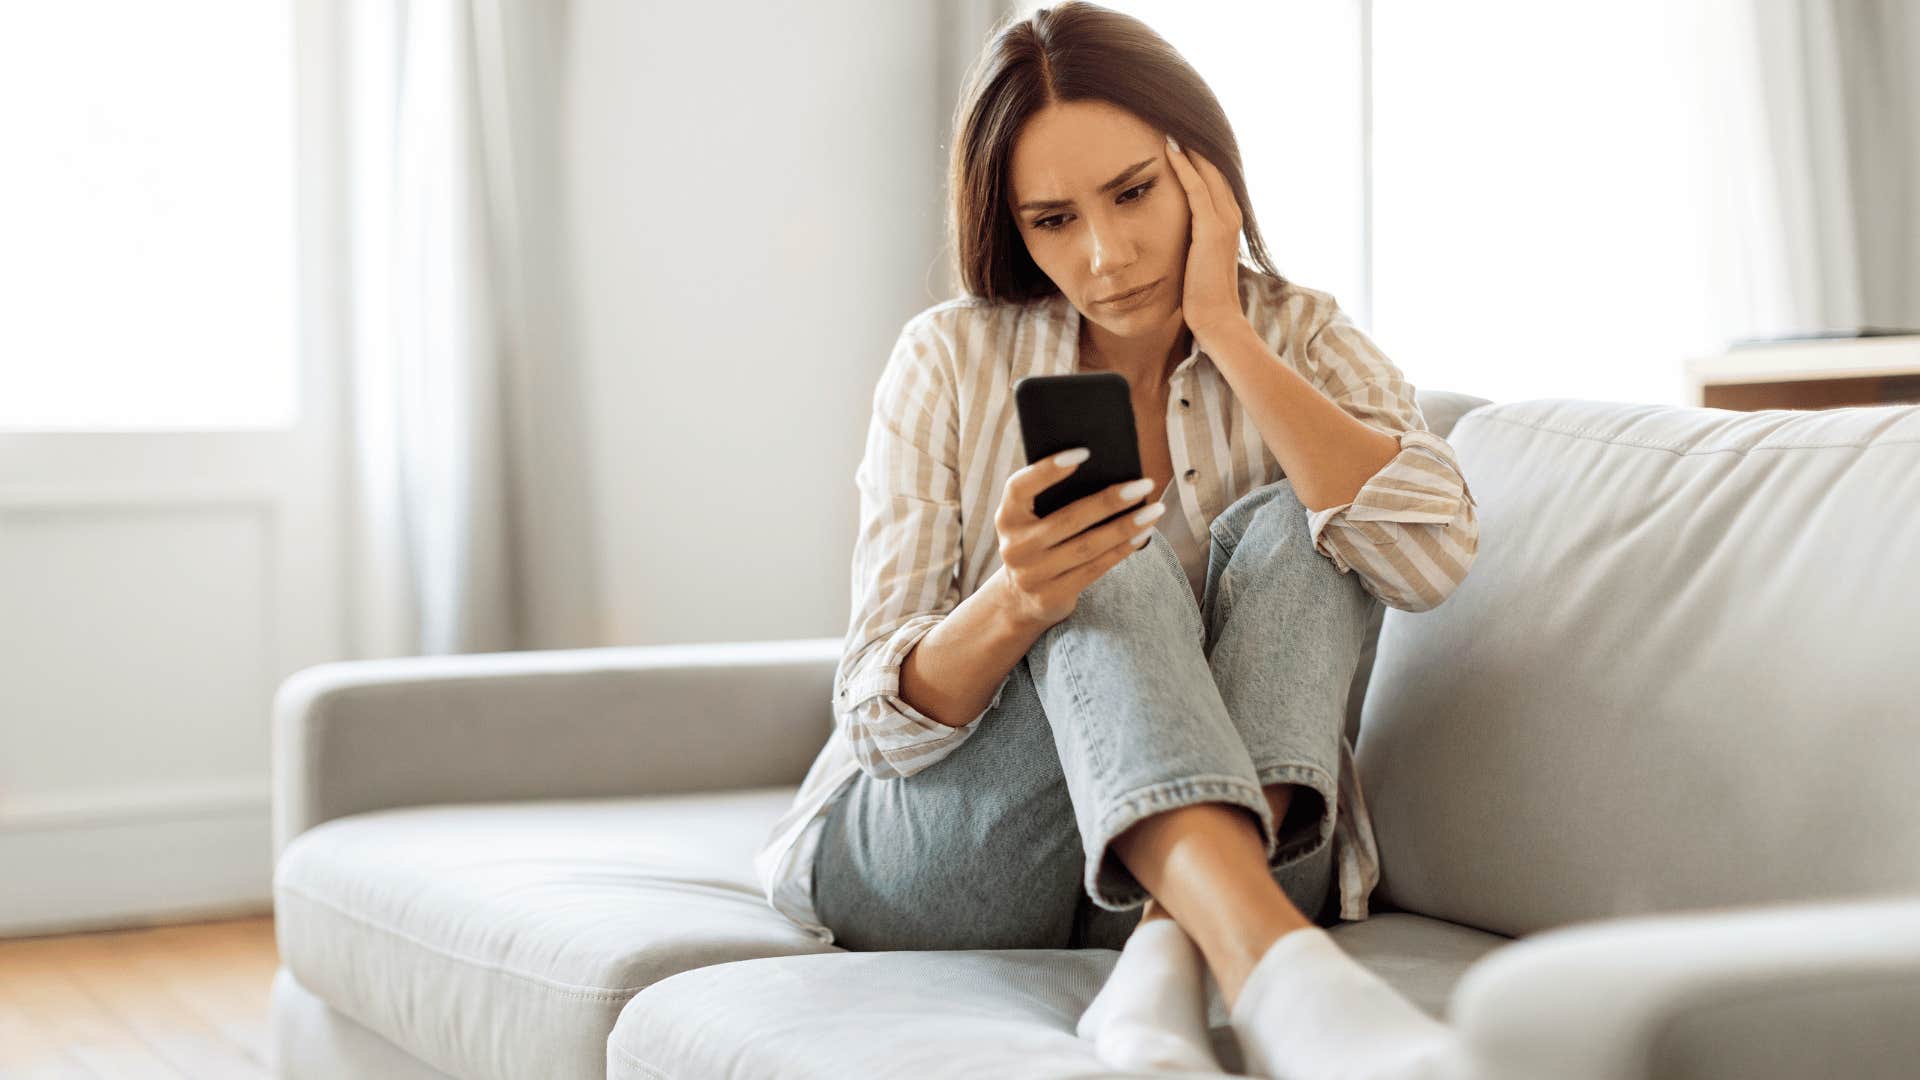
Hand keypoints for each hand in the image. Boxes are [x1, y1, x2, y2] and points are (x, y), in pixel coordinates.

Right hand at [993, 450, 1167, 629]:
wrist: (1019, 598)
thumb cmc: (1037, 542)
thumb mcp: (1032, 520)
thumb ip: (1053, 499)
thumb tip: (1109, 473)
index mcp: (1006, 517)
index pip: (1020, 487)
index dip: (1048, 470)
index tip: (1084, 452)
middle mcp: (1015, 546)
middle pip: (1067, 519)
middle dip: (1110, 500)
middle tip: (1144, 484)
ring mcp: (1032, 575)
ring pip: (1087, 546)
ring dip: (1125, 526)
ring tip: (1154, 509)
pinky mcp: (1051, 596)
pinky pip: (1095, 569)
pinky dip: (1122, 549)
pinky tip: (1143, 533)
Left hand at [1164, 134, 1250, 346]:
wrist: (1216, 320)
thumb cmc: (1200, 294)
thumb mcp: (1194, 255)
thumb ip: (1189, 235)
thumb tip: (1168, 225)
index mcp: (1227, 218)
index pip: (1212, 174)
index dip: (1196, 150)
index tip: (1175, 128)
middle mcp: (1230, 213)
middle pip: (1212, 165)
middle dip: (1192, 139)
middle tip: (1170, 113)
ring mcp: (1224, 221)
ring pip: (1206, 171)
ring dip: (1187, 145)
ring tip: (1167, 121)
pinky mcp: (1211, 230)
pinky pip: (1195, 190)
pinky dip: (1183, 168)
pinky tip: (1168, 150)